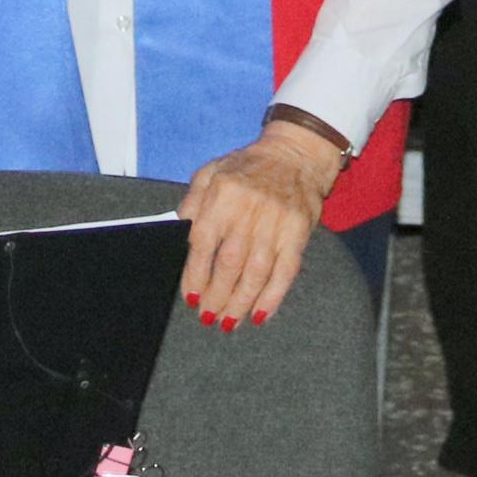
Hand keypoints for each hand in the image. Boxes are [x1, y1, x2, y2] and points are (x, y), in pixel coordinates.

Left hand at [176, 122, 339, 330]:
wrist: (295, 154)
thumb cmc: (248, 166)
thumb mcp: (211, 172)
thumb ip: (192, 202)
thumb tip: (178, 233)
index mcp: (223, 194)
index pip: (204, 242)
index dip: (195, 274)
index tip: (190, 297)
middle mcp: (249, 209)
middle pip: (230, 263)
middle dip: (217, 296)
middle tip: (208, 316)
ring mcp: (277, 222)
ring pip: (256, 273)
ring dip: (241, 303)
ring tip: (229, 322)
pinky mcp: (298, 232)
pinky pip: (286, 272)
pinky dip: (273, 297)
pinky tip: (259, 314)